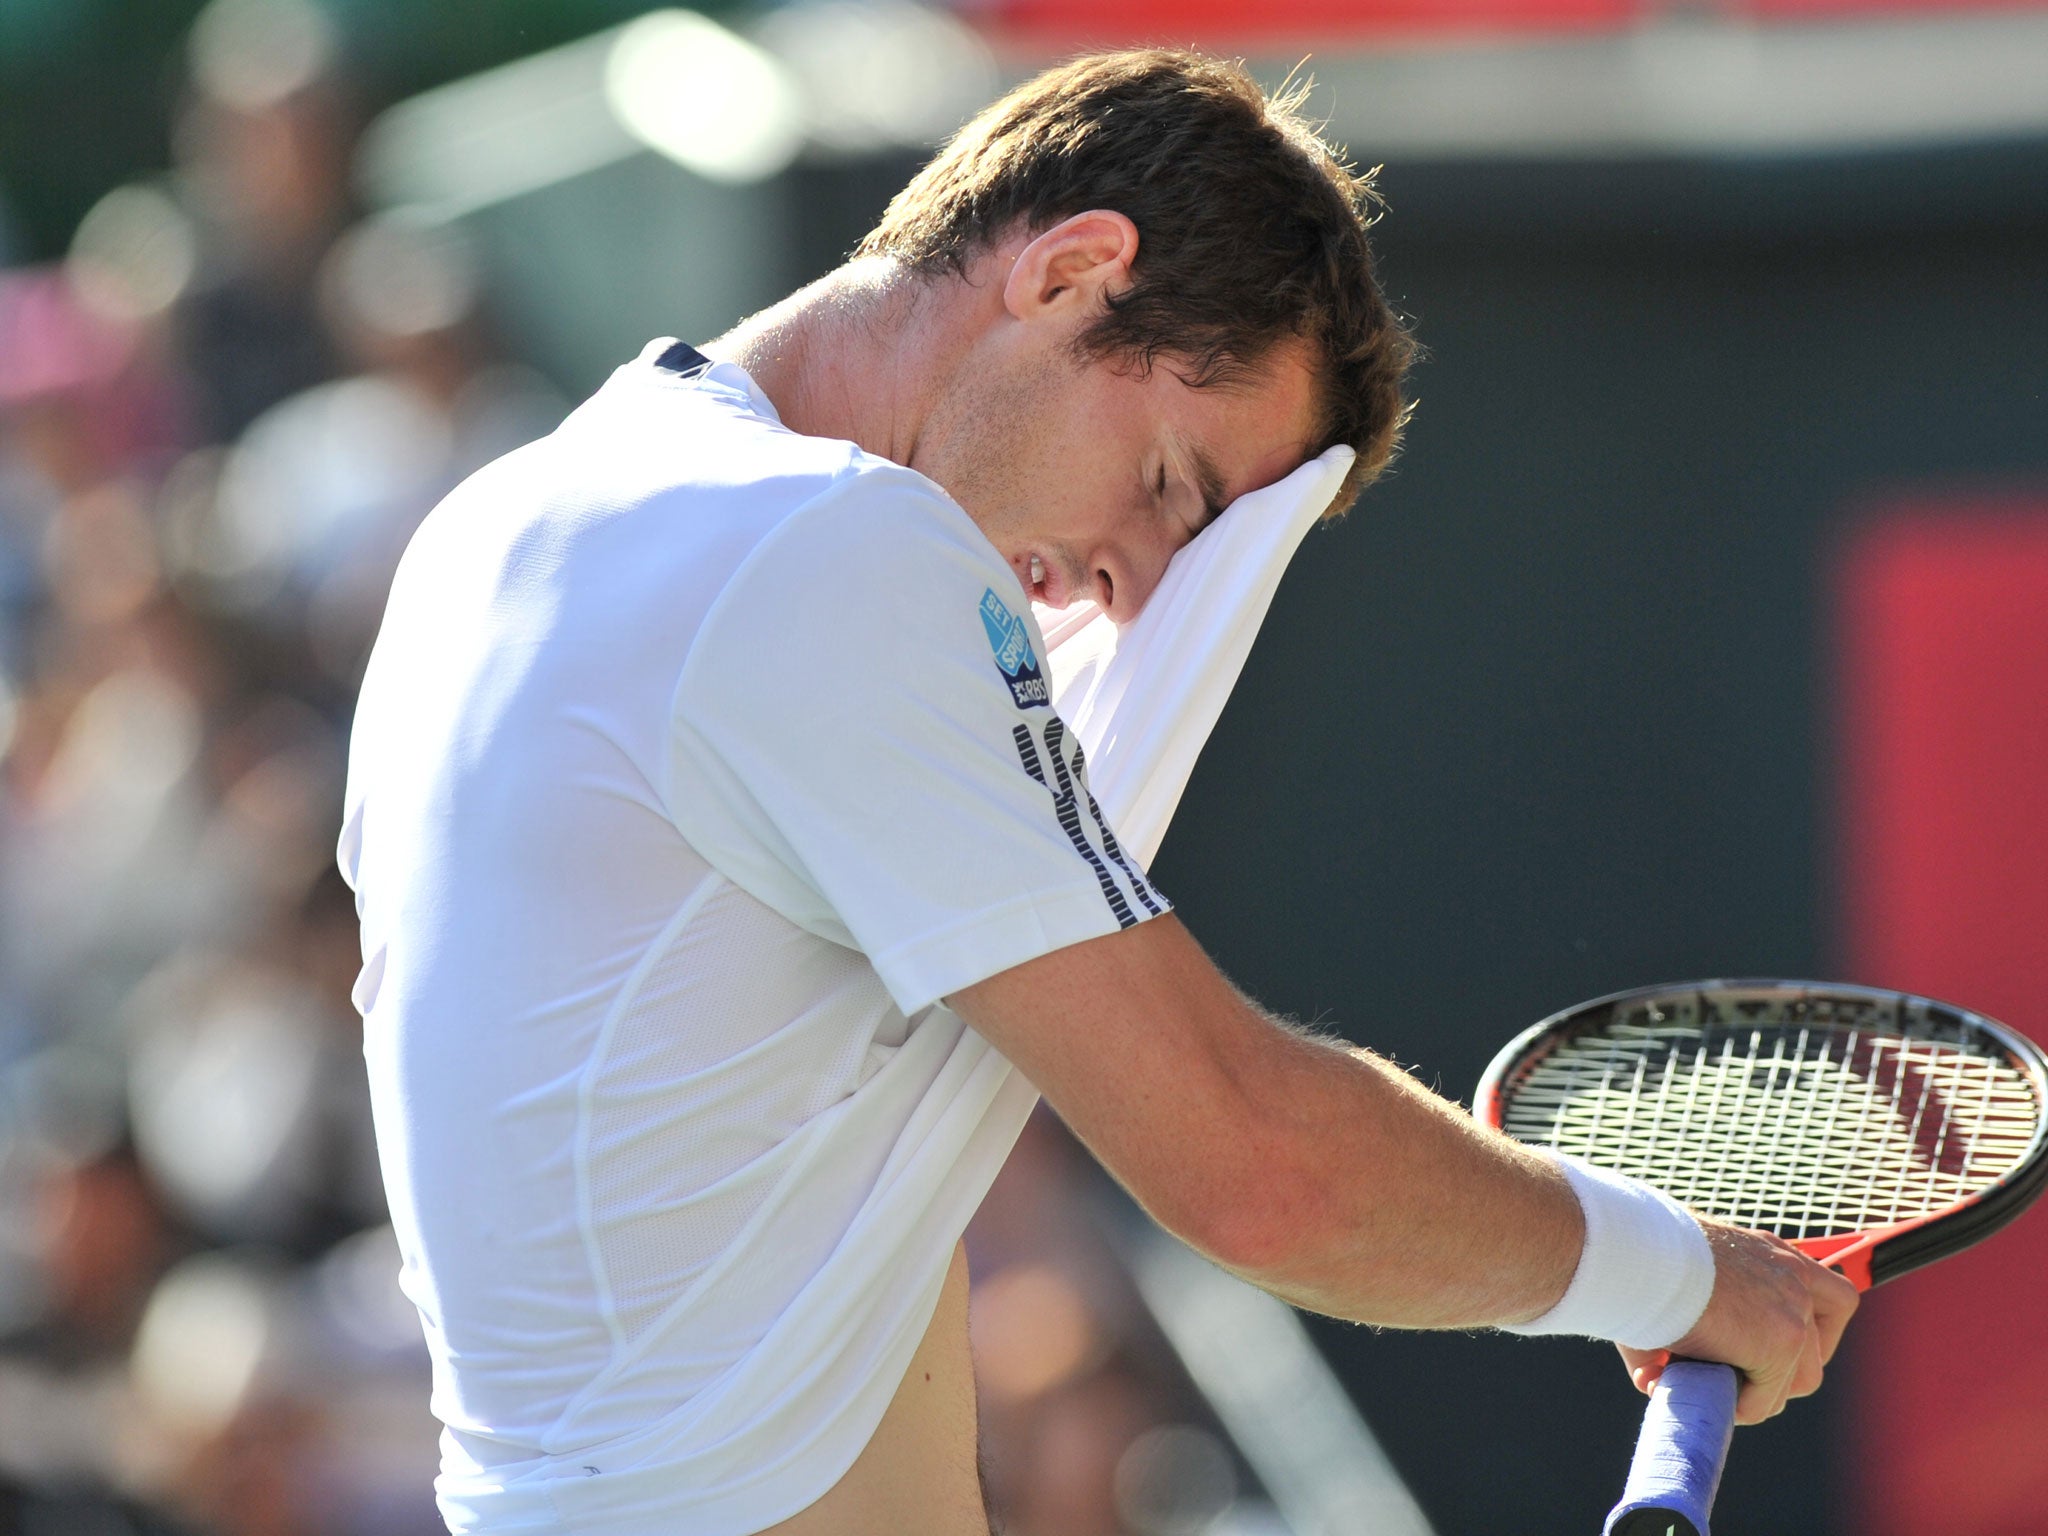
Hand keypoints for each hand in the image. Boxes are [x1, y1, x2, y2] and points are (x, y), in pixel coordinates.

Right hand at [1615, 1220, 1859, 1424]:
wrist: (1639, 1252)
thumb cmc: (1640, 1258)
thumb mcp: (1676, 1281)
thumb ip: (1682, 1323)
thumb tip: (1653, 1377)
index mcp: (1769, 1251)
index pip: (1827, 1294)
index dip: (1808, 1331)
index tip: (1764, 1347)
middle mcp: (1792, 1274)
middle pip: (1819, 1344)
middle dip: (1781, 1371)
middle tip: (1734, 1374)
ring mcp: (1793, 1310)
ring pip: (1800, 1379)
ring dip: (1759, 1393)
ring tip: (1714, 1386)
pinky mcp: (1782, 1341)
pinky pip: (1766, 1399)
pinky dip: (1739, 1407)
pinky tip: (1705, 1392)